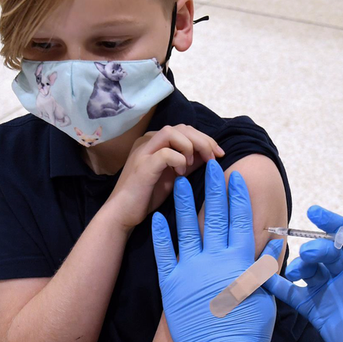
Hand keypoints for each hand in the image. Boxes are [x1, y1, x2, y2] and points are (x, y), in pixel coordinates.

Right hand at [108, 125, 223, 230]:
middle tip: (215, 157)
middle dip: (203, 140)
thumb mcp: (174, 175)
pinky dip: (179, 161)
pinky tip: (180, 174)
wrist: (123, 214)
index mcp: (154, 142)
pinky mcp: (142, 165)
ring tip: (194, 163)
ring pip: (172, 132)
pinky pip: (166, 153)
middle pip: (182, 128)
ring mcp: (143, 151)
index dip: (205, 139)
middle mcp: (147, 141)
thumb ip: (189, 162)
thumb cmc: (148, 195)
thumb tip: (210, 154)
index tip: (219, 153)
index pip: (185, 129)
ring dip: (191, 146)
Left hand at [152, 160, 280, 341]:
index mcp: (240, 260)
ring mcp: (192, 270)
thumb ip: (264, 268)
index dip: (238, 197)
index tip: (235, 177)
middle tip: (210, 166)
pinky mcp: (172, 285)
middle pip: (216, 216)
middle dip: (214, 189)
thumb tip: (270, 244)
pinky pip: (164, 255)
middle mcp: (216, 259)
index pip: (241, 220)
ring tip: (182, 182)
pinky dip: (160, 236)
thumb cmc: (249, 331)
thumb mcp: (265, 296)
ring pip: (188, 229)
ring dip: (186, 203)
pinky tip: (158, 217)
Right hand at [264, 206, 342, 341]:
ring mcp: (330, 293)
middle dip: (315, 248)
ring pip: (308, 269)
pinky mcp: (317, 313)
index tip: (314, 212)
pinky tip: (267, 278)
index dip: (331, 222)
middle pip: (324, 252)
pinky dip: (280, 286)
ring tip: (298, 270)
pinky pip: (295, 295)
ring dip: (300, 264)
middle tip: (311, 254)